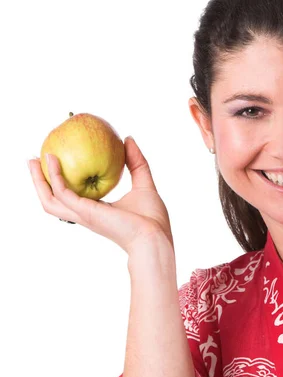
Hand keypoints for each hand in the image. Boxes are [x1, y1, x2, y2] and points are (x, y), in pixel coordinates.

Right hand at [27, 136, 173, 253]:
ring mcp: (83, 215)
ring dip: (38, 181)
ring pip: (49, 200)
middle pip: (53, 200)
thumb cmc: (152, 219)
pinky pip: (63, 193)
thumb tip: (128, 138)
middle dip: (40, 182)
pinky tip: (53, 160)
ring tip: (33, 160)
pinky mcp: (85, 213)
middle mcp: (85, 214)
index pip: (72, 197)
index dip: (61, 182)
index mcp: (96, 210)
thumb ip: (136, 162)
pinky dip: (54, 177)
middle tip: (35, 160)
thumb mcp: (143, 183)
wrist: (154, 238)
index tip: (56, 162)